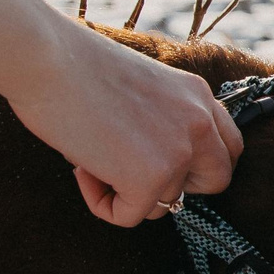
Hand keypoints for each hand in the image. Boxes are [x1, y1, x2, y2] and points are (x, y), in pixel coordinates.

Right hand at [10, 29, 244, 224]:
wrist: (46, 57)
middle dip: (178, 187)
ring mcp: (179, 151)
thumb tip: (148, 166)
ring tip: (90, 157)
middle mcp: (199, 122)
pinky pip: (129, 216)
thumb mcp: (139, 88)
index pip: (228, 146)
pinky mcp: (150, 178)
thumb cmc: (72, 65)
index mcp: (197, 95)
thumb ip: (160, 122)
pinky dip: (101, 203)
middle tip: (134, 173)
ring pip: (165, 203)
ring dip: (127, 192)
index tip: (161, 163)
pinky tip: (81, 170)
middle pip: (216, 181)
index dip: (198, 165)